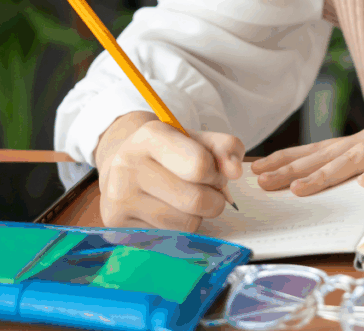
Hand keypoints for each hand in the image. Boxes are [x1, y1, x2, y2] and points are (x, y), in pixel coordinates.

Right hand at [96, 112, 244, 230]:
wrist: (122, 167)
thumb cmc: (169, 154)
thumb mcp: (199, 140)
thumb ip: (226, 148)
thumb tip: (235, 172)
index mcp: (151, 137)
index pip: (200, 165)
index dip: (216, 174)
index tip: (213, 174)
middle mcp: (128, 166)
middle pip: (196, 200)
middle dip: (214, 199)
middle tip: (206, 191)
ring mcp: (118, 198)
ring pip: (186, 224)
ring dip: (197, 216)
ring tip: (185, 201)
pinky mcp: (117, 225)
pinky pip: (169, 239)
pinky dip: (178, 229)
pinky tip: (167, 212)